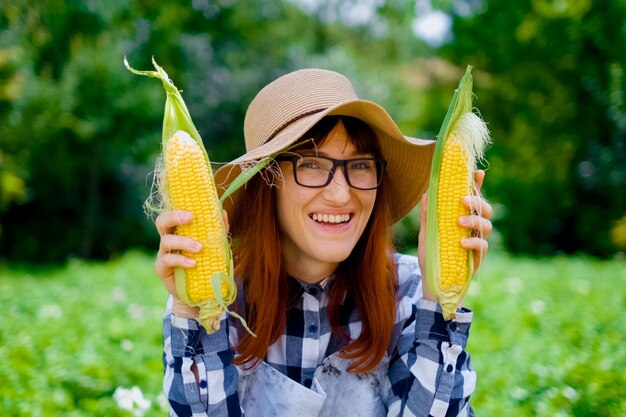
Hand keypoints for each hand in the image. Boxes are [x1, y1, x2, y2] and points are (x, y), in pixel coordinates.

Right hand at [154, 209, 229, 316]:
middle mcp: (168, 239)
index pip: (172, 214)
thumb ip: (218, 230)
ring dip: (183, 242)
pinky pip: (167, 260)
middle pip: (162, 222)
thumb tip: (223, 213)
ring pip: (166, 241)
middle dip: (174, 217)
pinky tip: (193, 264)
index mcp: (178, 231)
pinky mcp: (161, 268)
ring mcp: (163, 254)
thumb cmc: (205, 264)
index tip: (194, 210)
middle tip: (191, 218)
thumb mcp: (215, 246)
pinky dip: (181, 260)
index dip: (179, 209)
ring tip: (199, 248)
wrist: (198, 292)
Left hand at [418, 170, 492, 301]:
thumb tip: (426, 193)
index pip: (472, 198)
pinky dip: (473, 242)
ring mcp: (476, 242)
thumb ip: (428, 215)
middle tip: (462, 201)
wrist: (433, 285)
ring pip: (486, 225)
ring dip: (474, 220)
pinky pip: (482, 246)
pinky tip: (462, 243)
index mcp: (461, 219)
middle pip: (484, 209)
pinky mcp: (478, 258)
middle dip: (476, 201)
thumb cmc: (431, 258)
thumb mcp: (426, 234)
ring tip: (459, 223)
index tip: (478, 172)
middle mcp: (471, 229)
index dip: (477, 185)